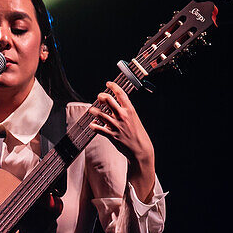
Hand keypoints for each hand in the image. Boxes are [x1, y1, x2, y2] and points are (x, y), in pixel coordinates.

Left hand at [89, 81, 156, 201]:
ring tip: (91, 110)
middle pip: (109, 100)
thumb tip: (116, 105)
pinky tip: (92, 125)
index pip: (121, 94)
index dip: (113, 86)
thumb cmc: (138, 133)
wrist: (140, 149)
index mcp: (130, 110)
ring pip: (101, 114)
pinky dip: (94, 126)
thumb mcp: (134, 119)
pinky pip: (99, 129)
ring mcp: (116, 125)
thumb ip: (125, 111)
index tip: (108, 83)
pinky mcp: (112, 135)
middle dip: (102, 96)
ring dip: (94, 111)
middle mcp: (123, 116)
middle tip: (99, 96)